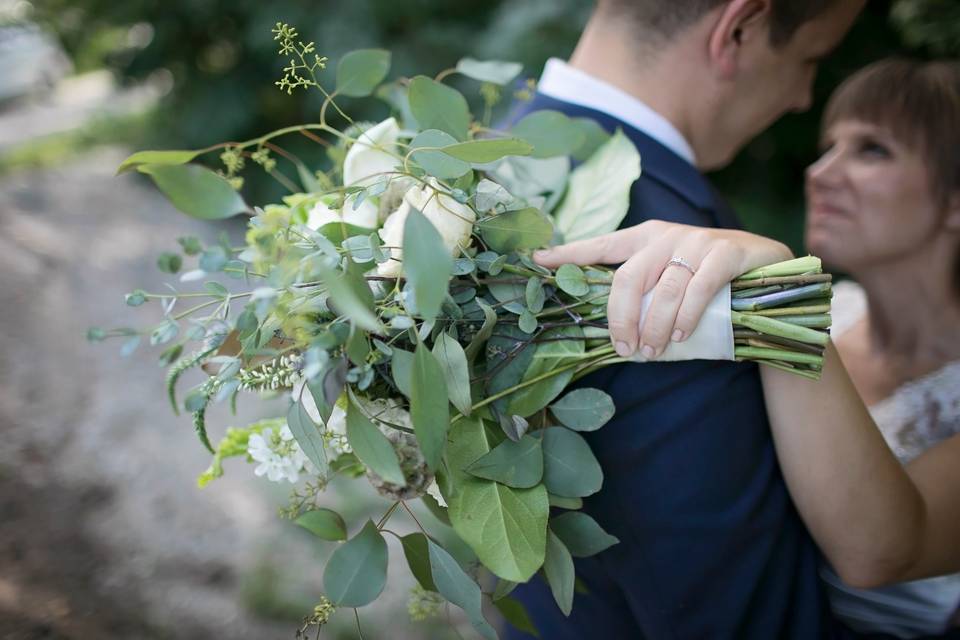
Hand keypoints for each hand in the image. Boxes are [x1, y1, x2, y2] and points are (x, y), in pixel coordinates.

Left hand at [533, 220, 792, 358]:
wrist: (768, 270)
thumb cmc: (706, 280)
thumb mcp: (668, 280)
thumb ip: (641, 292)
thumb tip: (606, 325)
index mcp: (644, 238)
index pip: (600, 245)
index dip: (569, 253)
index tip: (536, 260)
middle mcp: (665, 235)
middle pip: (628, 278)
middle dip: (621, 319)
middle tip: (624, 348)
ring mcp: (697, 241)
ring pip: (663, 289)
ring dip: (655, 327)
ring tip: (653, 352)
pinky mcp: (728, 252)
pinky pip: (699, 287)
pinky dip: (687, 315)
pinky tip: (681, 335)